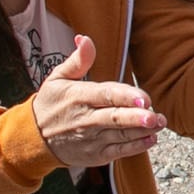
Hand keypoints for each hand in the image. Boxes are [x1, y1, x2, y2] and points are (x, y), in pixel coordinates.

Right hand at [29, 34, 164, 167]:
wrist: (34, 138)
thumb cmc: (51, 104)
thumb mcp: (57, 78)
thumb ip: (77, 60)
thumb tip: (84, 38)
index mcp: (78, 97)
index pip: (105, 95)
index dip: (126, 97)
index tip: (145, 99)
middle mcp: (85, 119)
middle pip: (115, 118)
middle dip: (137, 118)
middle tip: (156, 116)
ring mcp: (91, 139)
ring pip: (120, 135)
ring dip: (142, 131)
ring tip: (159, 124)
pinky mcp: (95, 155)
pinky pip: (118, 151)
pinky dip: (135, 147)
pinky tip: (150, 139)